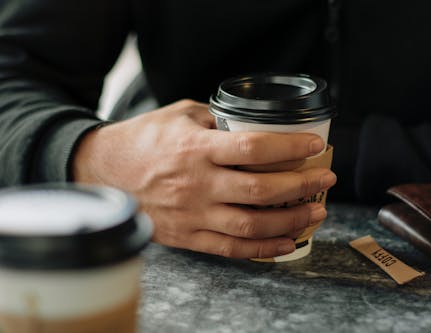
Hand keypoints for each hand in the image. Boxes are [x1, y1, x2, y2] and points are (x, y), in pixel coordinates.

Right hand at [73, 99, 335, 257]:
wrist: (102, 170)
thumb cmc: (143, 140)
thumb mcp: (180, 115)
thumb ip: (217, 119)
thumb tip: (252, 124)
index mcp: (197, 148)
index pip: (254, 149)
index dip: (290, 148)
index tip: (315, 145)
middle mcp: (198, 184)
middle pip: (261, 190)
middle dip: (302, 185)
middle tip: (326, 179)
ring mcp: (193, 214)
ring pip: (252, 225)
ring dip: (291, 221)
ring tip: (315, 211)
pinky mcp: (188, 236)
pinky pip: (232, 249)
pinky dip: (264, 249)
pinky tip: (287, 242)